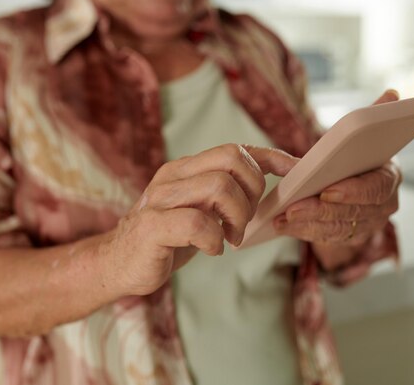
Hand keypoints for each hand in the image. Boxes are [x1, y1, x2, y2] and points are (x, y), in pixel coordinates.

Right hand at [105, 144, 296, 295]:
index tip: (295, 170)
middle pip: (231, 159)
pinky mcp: (151, 226)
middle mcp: (173, 176)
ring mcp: (160, 199)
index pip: (235, 149)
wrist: (118, 263)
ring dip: (237, 217)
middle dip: (253, 191)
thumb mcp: (200, 210)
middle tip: (244, 221)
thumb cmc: (166, 238)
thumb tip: (270, 182)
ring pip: (218, 187)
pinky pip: (197, 224)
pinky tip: (211, 249)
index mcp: (186, 168)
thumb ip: (225, 194)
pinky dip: (214, 239)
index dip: (270, 157)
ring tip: (230, 237)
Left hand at [273, 89, 401, 279]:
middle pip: (353, 213)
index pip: (376, 188)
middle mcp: (384, 205)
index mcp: (390, 177)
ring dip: (308, 224)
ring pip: (337, 229)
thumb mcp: (365, 135)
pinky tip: (283, 225)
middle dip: (320, 211)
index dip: (352, 191)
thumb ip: (374, 117)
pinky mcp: (350, 237)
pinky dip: (303, 231)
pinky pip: (326, 238)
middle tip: (293, 208)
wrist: (355, 182)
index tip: (328, 191)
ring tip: (282, 217)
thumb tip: (392, 94)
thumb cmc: (357, 156)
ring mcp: (368, 224)